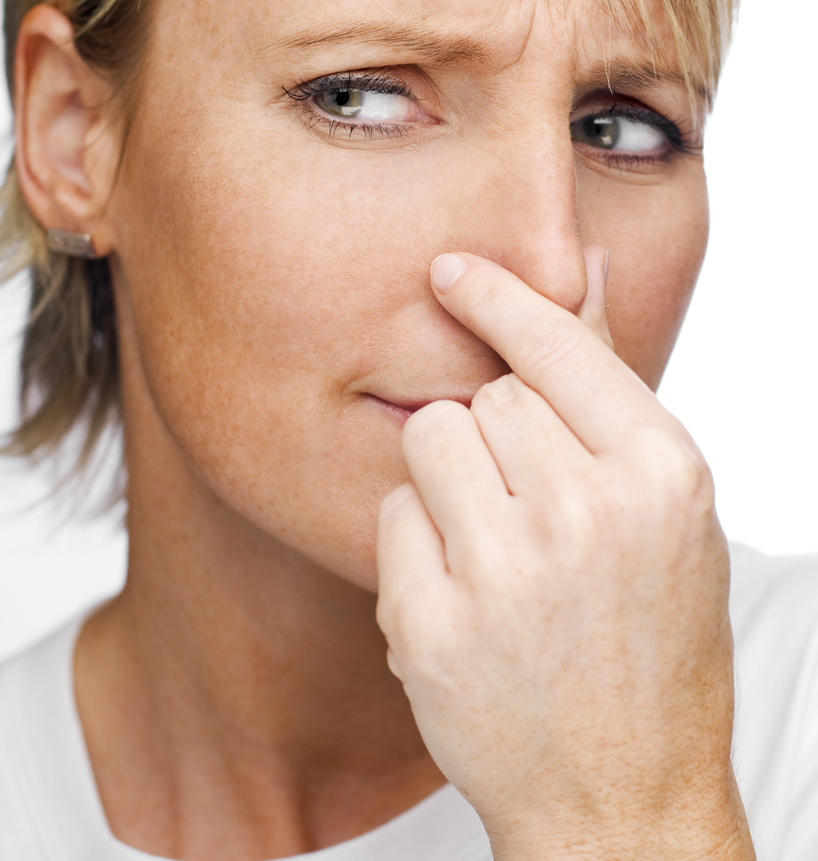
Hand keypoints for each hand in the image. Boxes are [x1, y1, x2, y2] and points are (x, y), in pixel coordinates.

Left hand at [375, 249, 753, 860]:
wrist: (625, 797)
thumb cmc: (652, 640)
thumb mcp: (668, 508)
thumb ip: (610, 384)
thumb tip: (579, 265)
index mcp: (660, 473)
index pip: (558, 345)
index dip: (499, 298)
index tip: (451, 269)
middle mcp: (588, 513)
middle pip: (487, 394)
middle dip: (495, 434)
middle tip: (530, 505)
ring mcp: (508, 573)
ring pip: (431, 438)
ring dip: (451, 479)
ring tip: (497, 545)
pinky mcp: (435, 626)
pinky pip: (394, 518)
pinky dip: (418, 547)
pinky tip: (467, 599)